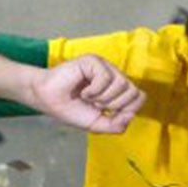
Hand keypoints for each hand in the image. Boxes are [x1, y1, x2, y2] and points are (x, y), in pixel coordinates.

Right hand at [25, 54, 143, 133]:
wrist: (48, 101)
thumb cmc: (70, 109)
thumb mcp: (97, 124)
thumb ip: (116, 125)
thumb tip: (130, 116)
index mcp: (117, 90)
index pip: (139, 97)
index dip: (128, 109)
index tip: (109, 114)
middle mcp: (114, 76)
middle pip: (133, 91)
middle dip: (114, 105)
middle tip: (96, 105)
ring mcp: (104, 67)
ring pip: (121, 83)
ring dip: (103, 98)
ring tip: (88, 98)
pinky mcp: (93, 61)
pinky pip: (105, 78)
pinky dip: (93, 90)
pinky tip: (83, 91)